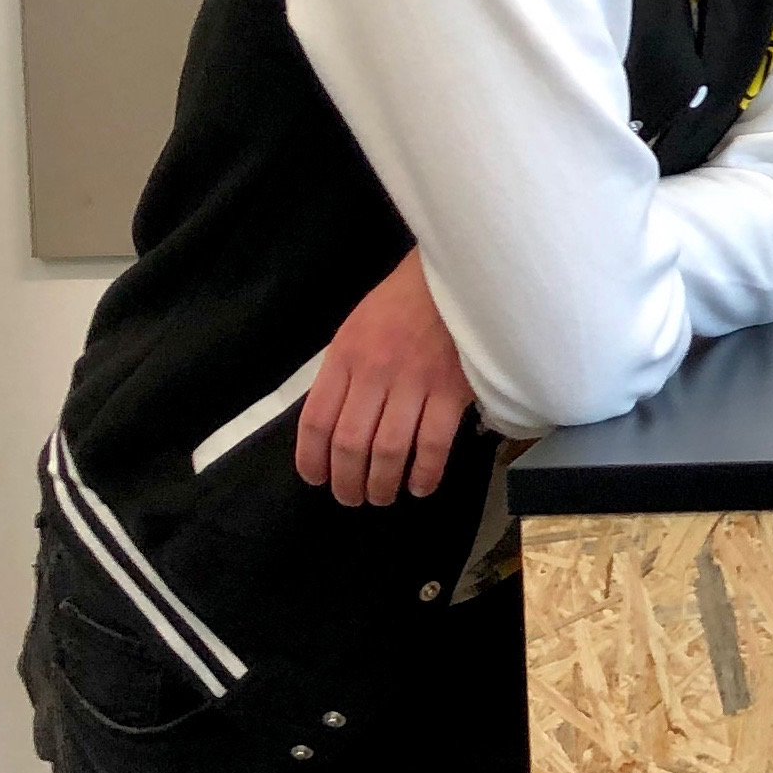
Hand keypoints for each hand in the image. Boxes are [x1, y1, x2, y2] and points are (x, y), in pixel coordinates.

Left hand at [296, 248, 476, 507]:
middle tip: (352, 498)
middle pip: (349, 443)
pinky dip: (424, 473)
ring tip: (382, 496)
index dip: (311, 459)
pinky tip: (420, 486)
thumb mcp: (358, 327)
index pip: (316, 420)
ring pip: (388, 450)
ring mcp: (414, 381)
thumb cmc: (406, 301)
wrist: (461, 274)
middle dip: (347, 481)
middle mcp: (374, 371)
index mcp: (345, 355)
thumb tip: (334, 422)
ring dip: (382, 484)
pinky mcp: (452, 389)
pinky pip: (433, 443)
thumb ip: (344, 370)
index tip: (316, 479)